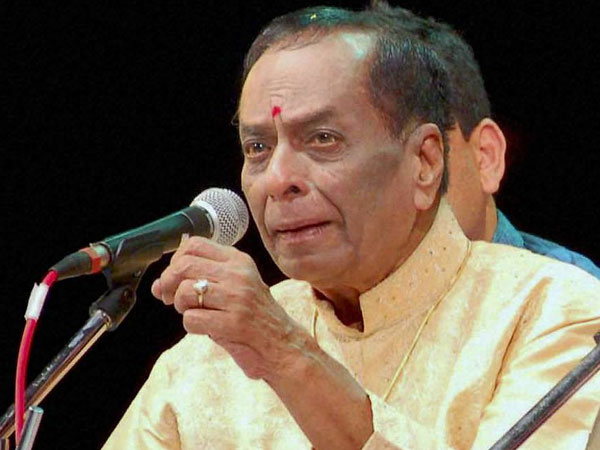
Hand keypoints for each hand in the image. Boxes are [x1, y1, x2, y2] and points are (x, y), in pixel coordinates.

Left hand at [151, 236, 312, 380]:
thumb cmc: (252, 317)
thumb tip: (159, 285)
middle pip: (184, 265)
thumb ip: (198, 279)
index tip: (177, 278)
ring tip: (196, 313)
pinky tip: (207, 327)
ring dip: (182, 307)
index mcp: (238, 260)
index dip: (176, 260)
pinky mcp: (234, 322)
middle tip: (174, 299)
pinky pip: (192, 319)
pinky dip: (192, 326)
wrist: (281, 344)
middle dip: (170, 284)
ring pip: (186, 291)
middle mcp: (239, 274)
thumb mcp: (230, 288)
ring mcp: (238, 297)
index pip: (194, 244)